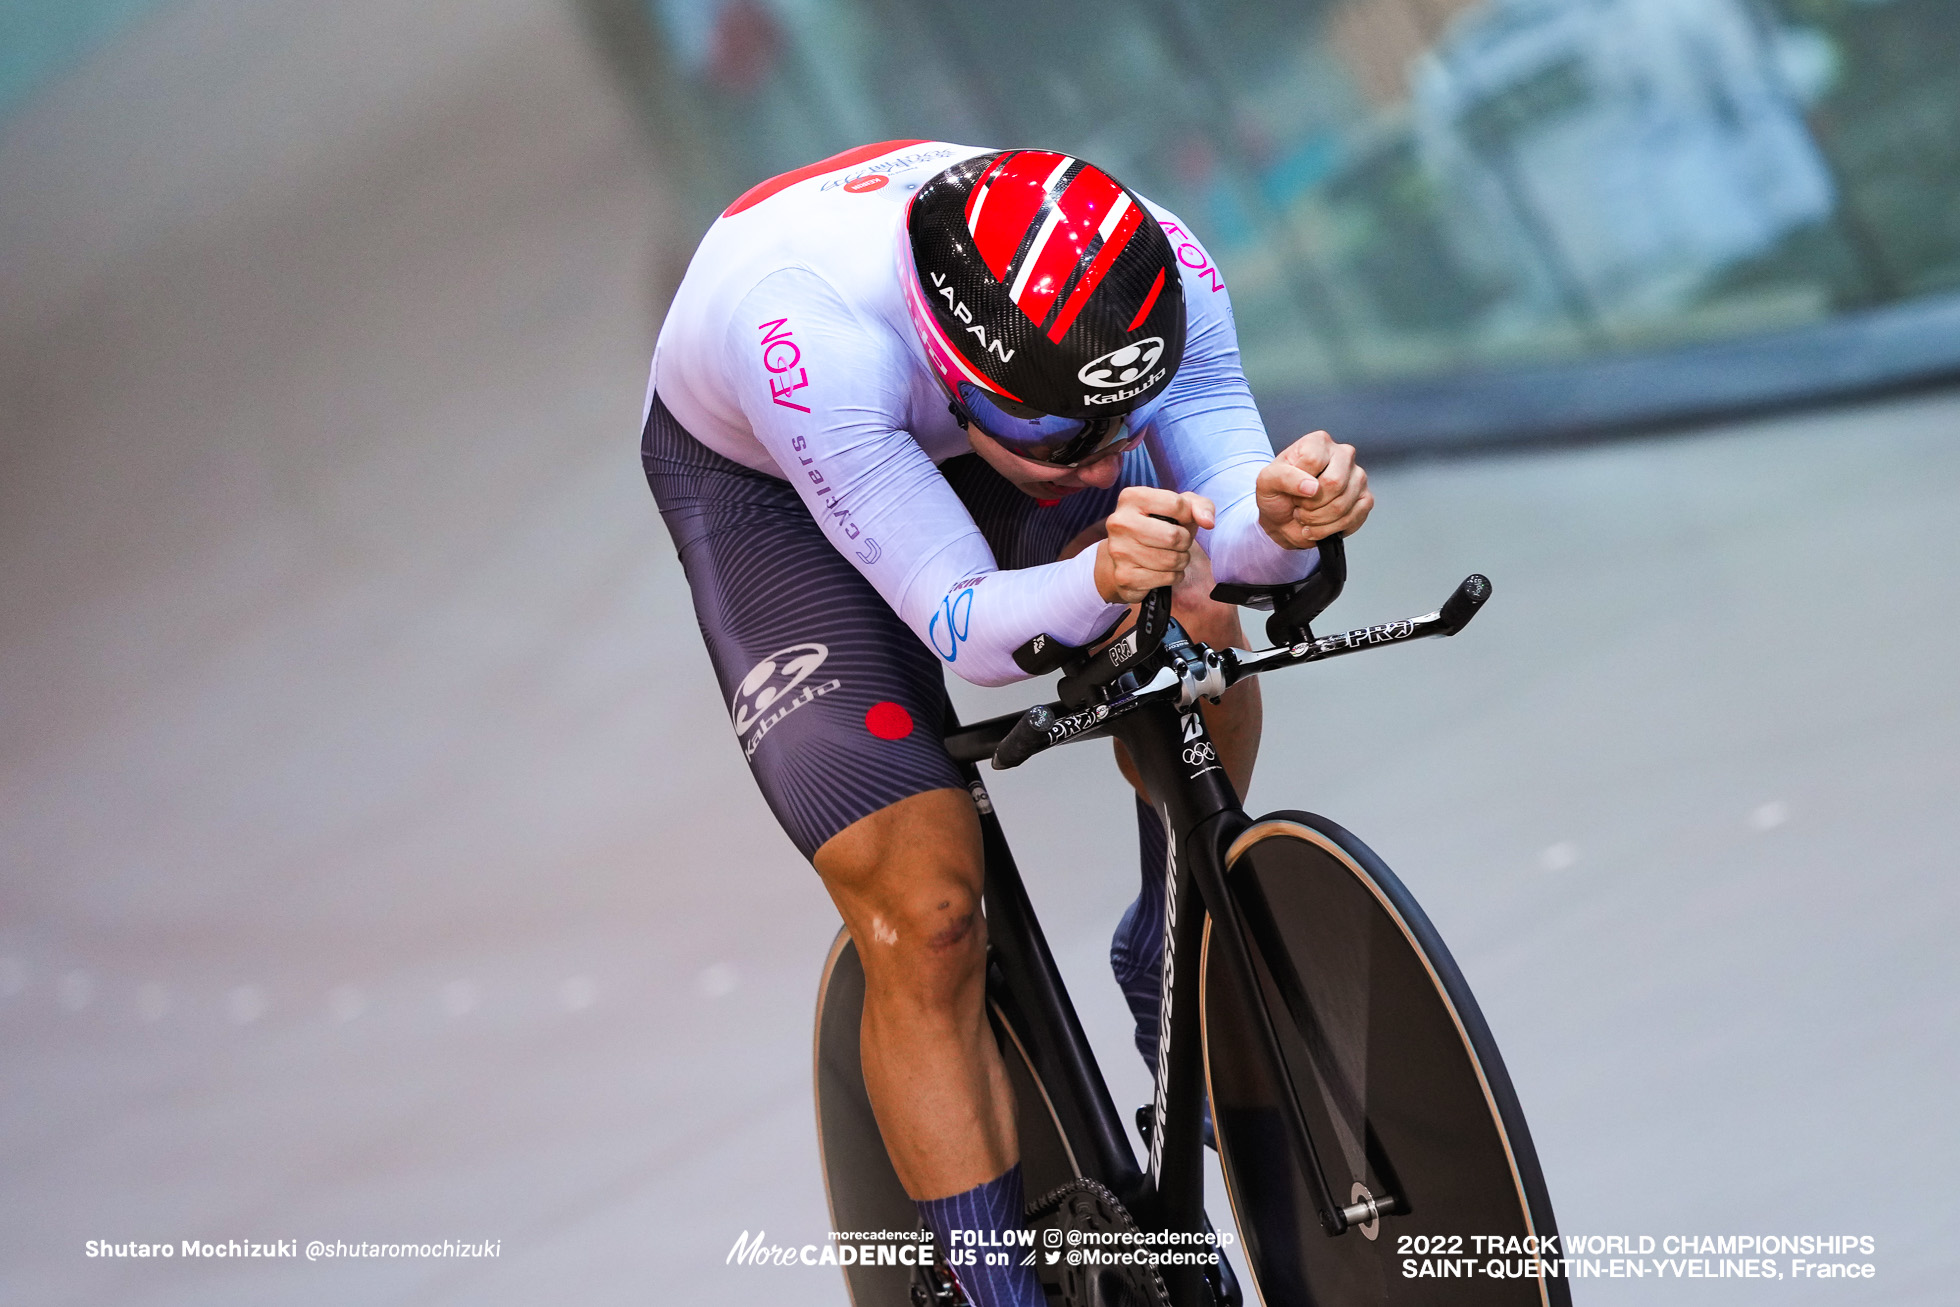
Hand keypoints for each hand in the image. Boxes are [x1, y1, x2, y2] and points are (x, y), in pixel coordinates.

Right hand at [1093, 487, 1215, 603]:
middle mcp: (1119, 522)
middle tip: (1177, 543)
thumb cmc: (1158, 526)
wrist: (1126, 556)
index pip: (1176, 504)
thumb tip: (1208, 522)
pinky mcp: (1124, 576)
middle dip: (1185, 542)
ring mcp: (1119, 550)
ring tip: (1170, 556)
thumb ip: (1200, 506)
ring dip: (1180, 561)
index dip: (1188, 516)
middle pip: (1174, 536)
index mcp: (1131, 497)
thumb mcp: (1180, 508)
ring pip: (1171, 560)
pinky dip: (1172, 576)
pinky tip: (1161, 570)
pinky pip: (1166, 578)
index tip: (1181, 521)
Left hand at [1255, 430, 1372, 548]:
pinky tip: (1321, 525)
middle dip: (1310, 505)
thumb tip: (1312, 487)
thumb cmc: (1277, 495)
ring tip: (1308, 516)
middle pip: (1334, 482)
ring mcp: (1358, 477)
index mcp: (1318, 442)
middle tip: (1300, 506)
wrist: (1283, 520)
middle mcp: (1343, 455)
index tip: (1290, 489)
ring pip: (1342, 504)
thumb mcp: (1266, 481)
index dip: (1298, 483)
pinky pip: (1353, 517)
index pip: (1313, 460)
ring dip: (1318, 520)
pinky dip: (1331, 529)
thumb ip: (1283, 477)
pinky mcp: (1366, 499)